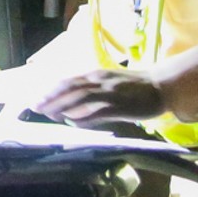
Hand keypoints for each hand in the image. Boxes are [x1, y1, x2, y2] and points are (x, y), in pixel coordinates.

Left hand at [32, 69, 164, 125]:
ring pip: (80, 97)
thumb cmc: (134, 87)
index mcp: (96, 74)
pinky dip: (84, 116)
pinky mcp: (121, 105)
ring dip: (63, 105)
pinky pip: (98, 111)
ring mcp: (110, 92)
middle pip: (70, 87)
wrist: (162, 85)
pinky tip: (73, 122)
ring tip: (49, 114)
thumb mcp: (108, 83)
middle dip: (51, 97)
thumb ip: (90, 91)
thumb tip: (71, 107)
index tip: (36, 99)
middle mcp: (100, 80)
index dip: (51, 90)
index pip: (68, 81)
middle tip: (35, 107)